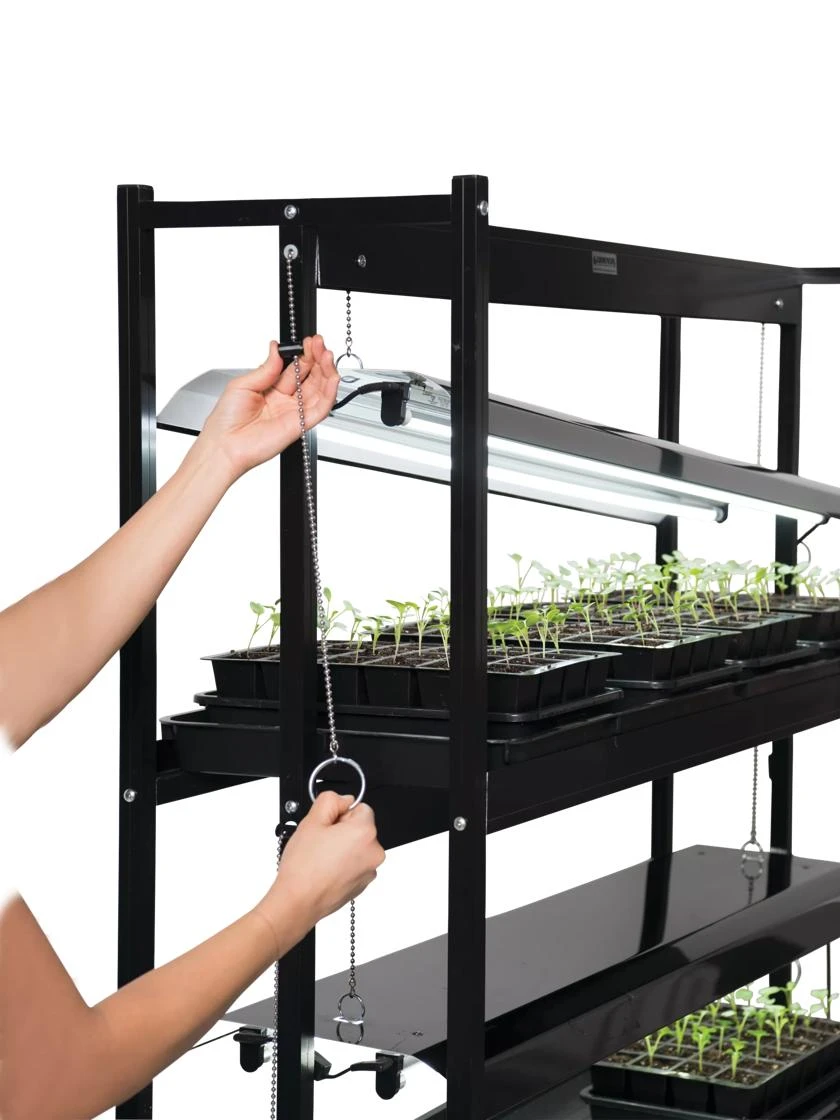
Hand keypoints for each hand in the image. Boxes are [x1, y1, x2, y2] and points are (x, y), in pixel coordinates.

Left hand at [197, 336, 339, 481]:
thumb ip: (266, 368)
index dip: (303, 355)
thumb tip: (276, 349)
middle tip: (319, 344)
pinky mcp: (300, 425)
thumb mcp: (243, 384)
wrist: (224, 446)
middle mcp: (285, 401)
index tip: (307, 342)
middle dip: (317, 359)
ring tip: (327, 355)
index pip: (294, 369)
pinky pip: (321, 408)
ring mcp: (294, 413)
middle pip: (310, 377)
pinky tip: (331, 378)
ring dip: (326, 372)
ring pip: (319, 391)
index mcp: (271, 390)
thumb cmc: (225, 421)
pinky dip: (330, 393)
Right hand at [255, 793, 384, 950]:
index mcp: (365, 833)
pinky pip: (355, 864)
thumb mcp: (312, 820)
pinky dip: (344, 864)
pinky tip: (325, 870)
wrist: (298, 902)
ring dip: (343, 848)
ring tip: (321, 859)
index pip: (360, 808)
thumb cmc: (303, 867)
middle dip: (342, 831)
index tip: (327, 826)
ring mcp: (370, 871)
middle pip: (360, 828)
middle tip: (320, 843)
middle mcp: (374, 852)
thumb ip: (331, 801)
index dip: (340, 814)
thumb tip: (344, 800)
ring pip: (357, 847)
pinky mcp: (362, 884)